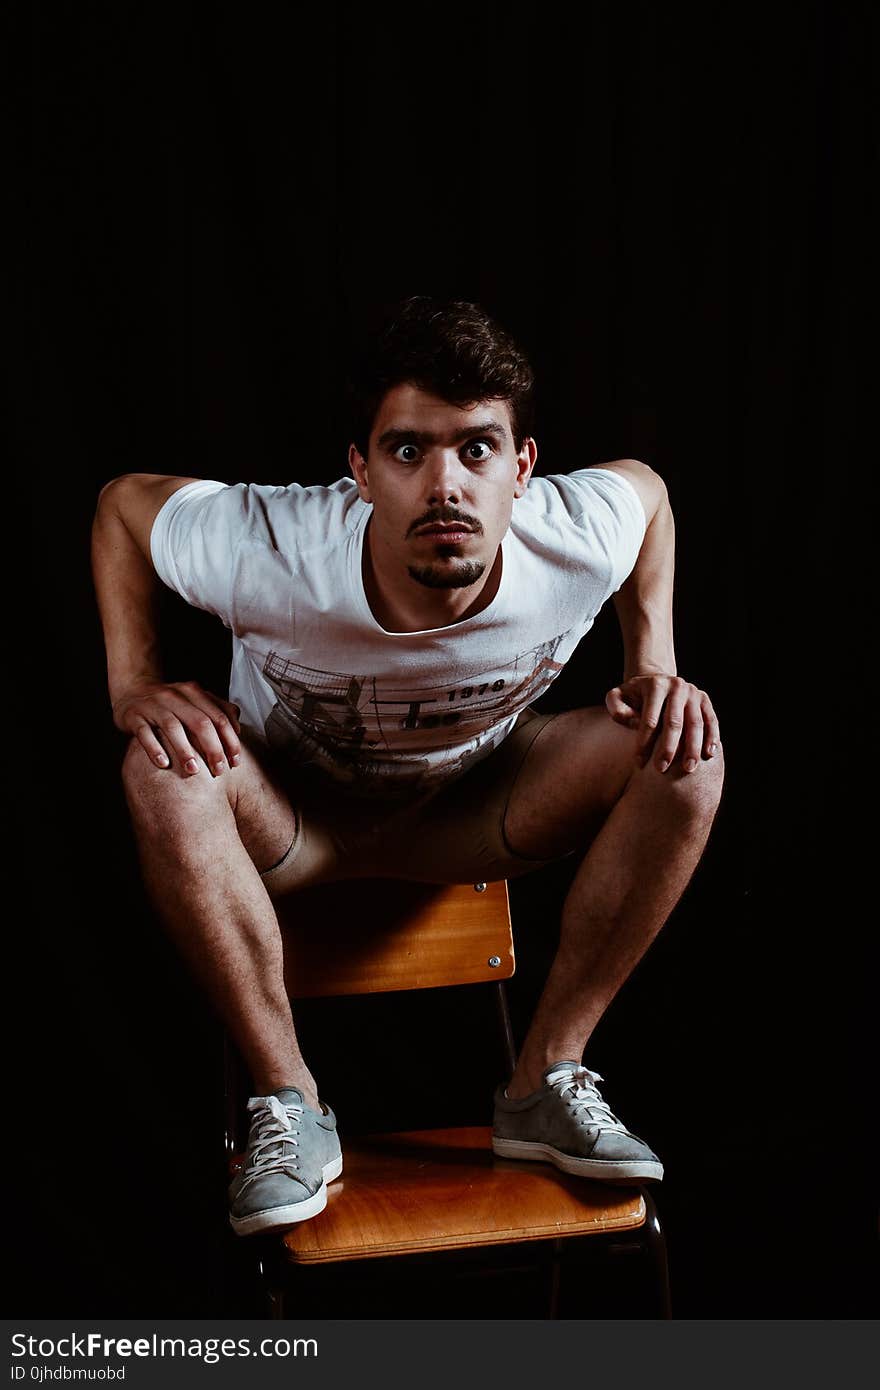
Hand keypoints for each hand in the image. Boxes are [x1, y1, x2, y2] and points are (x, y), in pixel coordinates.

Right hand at [112, 680, 242, 776]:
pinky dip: (155, 749)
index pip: (219, 717)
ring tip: (194, 771)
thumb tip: (238, 730)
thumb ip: (217, 710)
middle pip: (200, 722)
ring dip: (185, 751)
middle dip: (213, 749)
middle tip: (219, 771)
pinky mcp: (134, 716)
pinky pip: (144, 733)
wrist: (132, 690)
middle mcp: (174, 696)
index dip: (230, 741)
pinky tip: (164, 764)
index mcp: (193, 693)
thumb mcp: (193, 701)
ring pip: (173, 727)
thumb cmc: (169, 703)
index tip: (235, 762)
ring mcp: (153, 705)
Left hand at [605, 674, 719, 773]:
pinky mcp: (704, 699)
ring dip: (692, 748)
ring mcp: (693, 692)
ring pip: (695, 723)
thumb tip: (634, 723)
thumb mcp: (617, 696)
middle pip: (674, 722)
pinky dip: (712, 737)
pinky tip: (709, 755)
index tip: (639, 764)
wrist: (656, 682)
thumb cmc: (633, 697)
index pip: (649, 720)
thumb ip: (617, 709)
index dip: (644, 743)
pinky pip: (711, 720)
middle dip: (668, 748)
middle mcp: (676, 686)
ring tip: (688, 769)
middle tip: (662, 769)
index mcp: (654, 685)